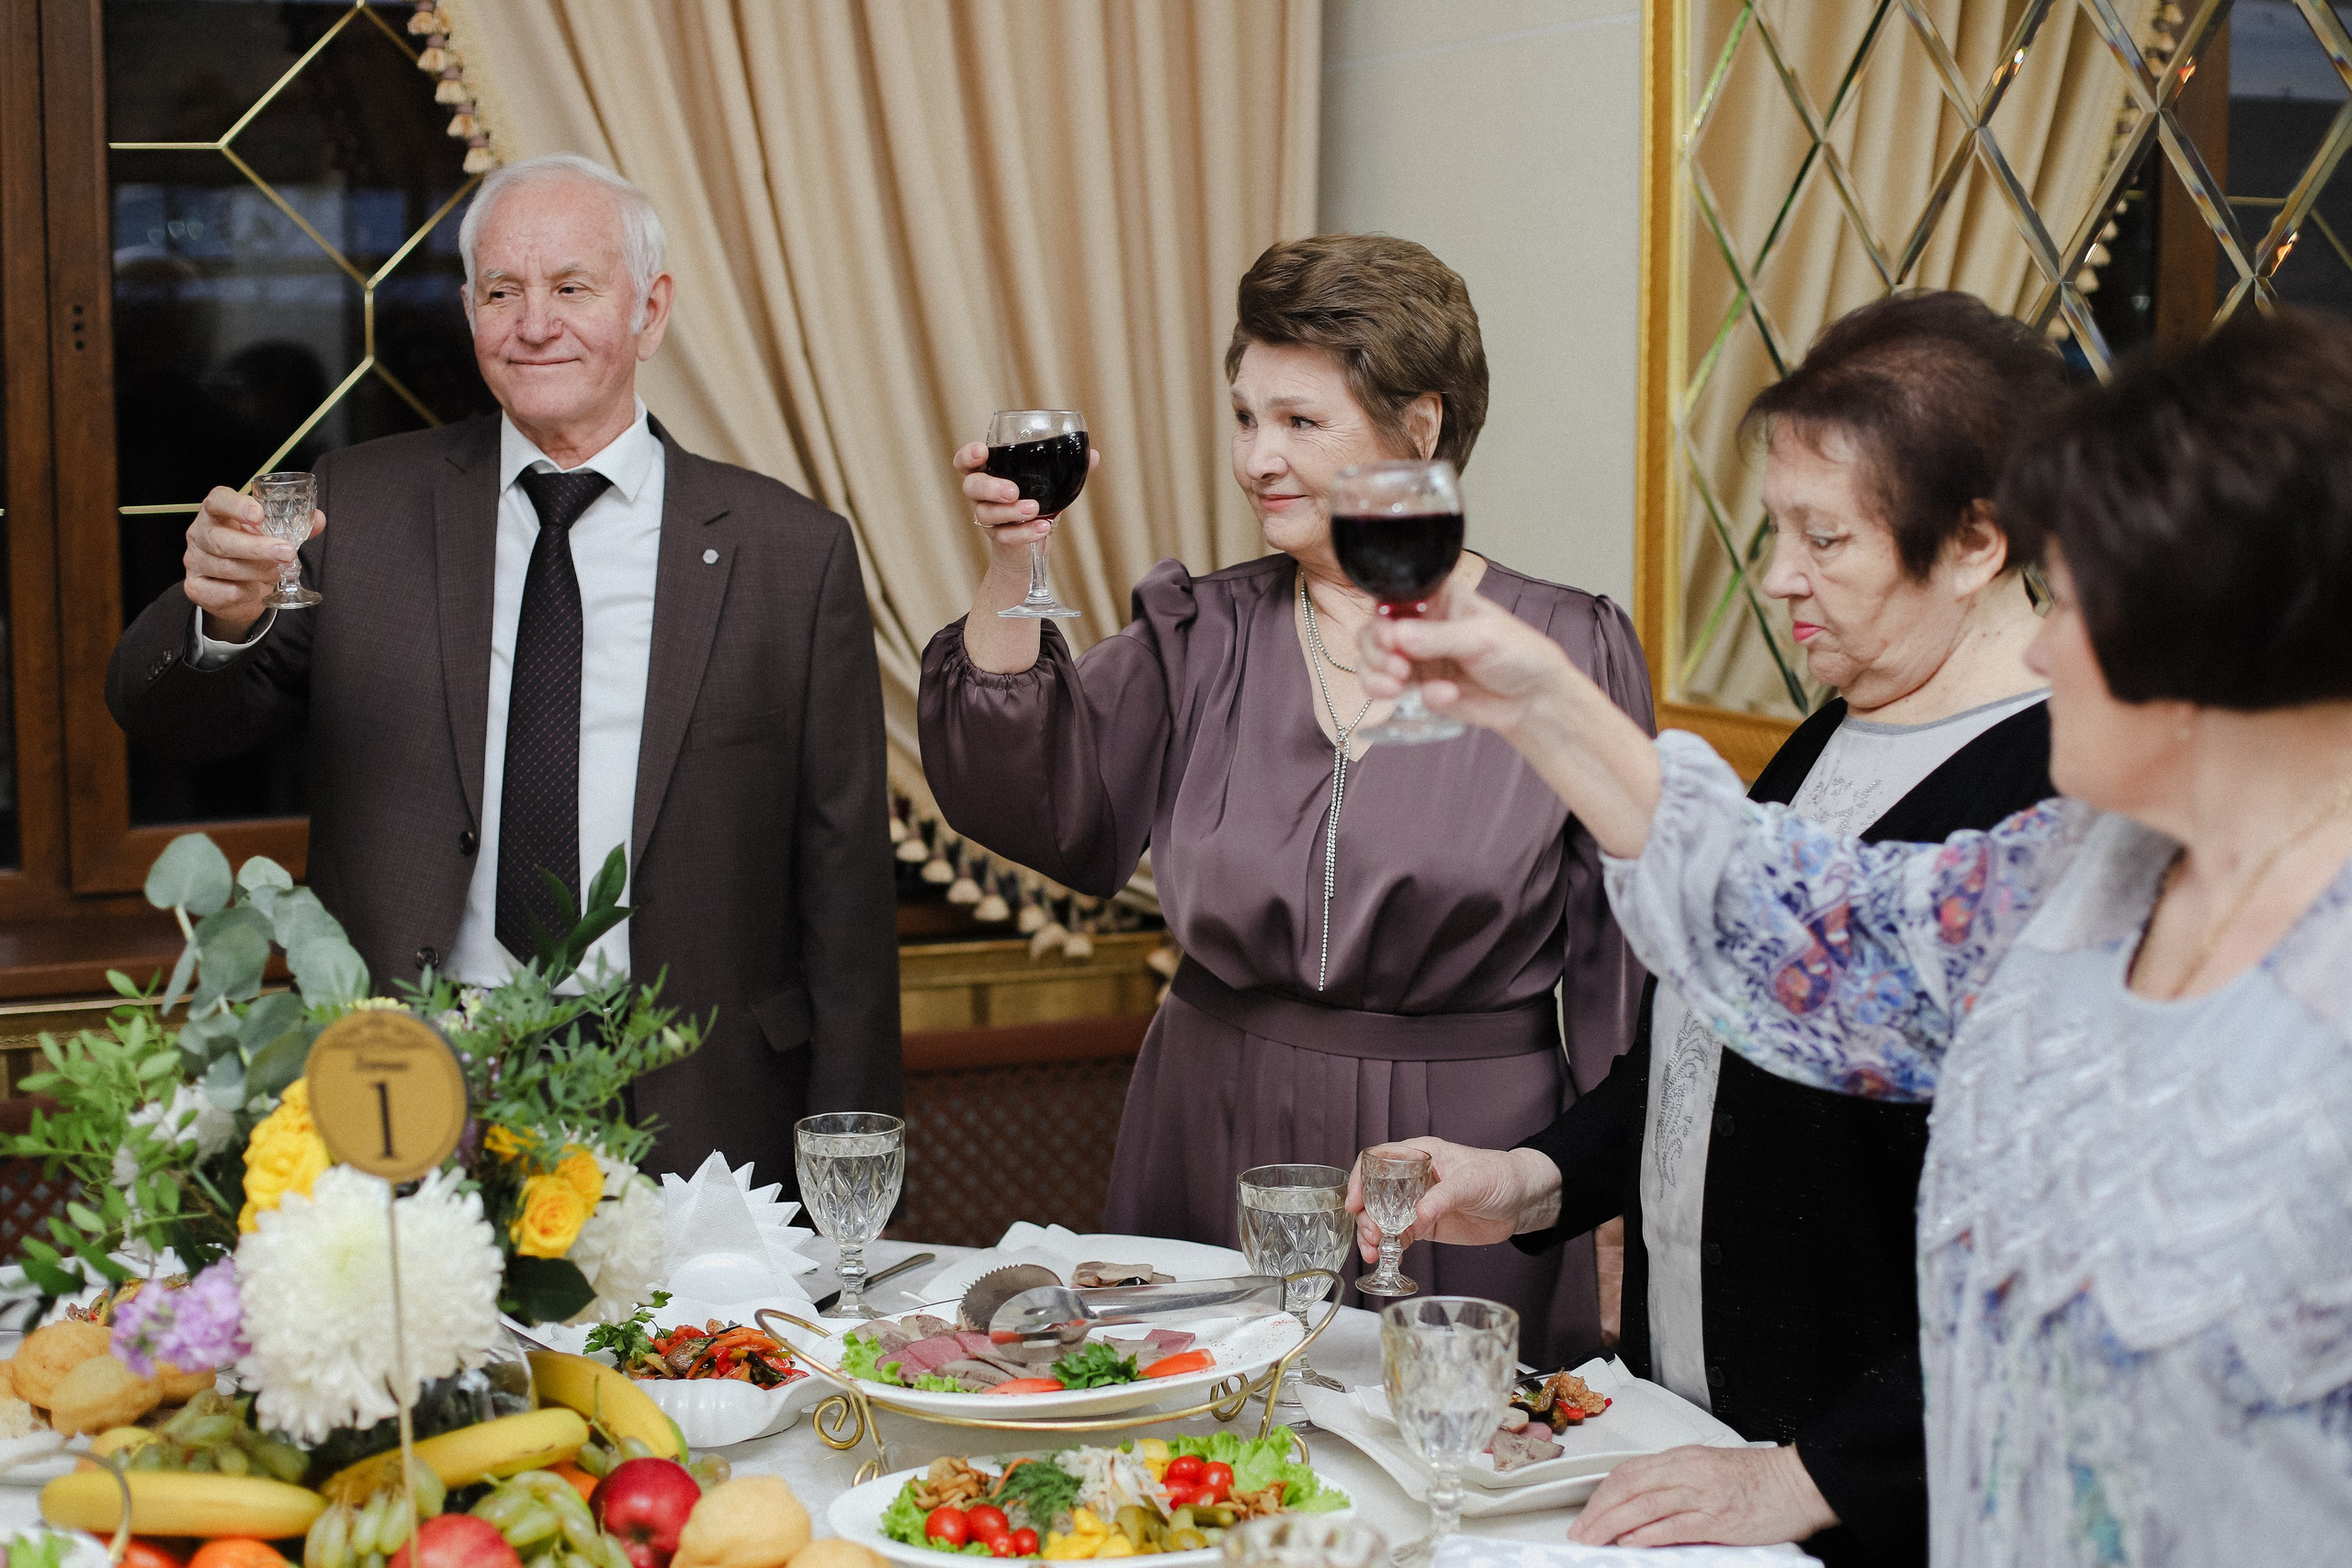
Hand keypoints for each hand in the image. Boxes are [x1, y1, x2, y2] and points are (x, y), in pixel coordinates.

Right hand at [184, 485, 324, 641]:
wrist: (235, 589)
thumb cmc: (252, 552)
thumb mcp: (270, 535)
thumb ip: (293, 527)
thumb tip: (318, 519)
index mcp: (216, 512)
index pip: (218, 501)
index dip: (236, 506)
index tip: (259, 514)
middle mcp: (199, 534)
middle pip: (221, 539)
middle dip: (257, 548)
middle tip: (287, 553)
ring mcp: (194, 561)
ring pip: (226, 567)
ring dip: (259, 572)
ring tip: (278, 572)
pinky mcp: (196, 587)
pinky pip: (223, 592)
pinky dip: (245, 592)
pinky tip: (256, 589)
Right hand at [955, 440, 1102, 581]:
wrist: (1029, 549)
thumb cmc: (1035, 507)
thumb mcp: (1050, 486)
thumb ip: (1068, 470)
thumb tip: (1094, 455)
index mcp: (990, 474)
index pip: (966, 462)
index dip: (968, 455)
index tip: (982, 452)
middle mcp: (982, 497)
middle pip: (971, 487)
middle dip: (990, 487)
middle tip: (1013, 491)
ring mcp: (988, 519)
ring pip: (987, 514)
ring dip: (1011, 512)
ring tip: (1035, 509)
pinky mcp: (999, 540)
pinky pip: (1006, 537)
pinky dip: (1025, 533)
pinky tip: (1043, 528)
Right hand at [1343, 1137, 1561, 1259]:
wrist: (1522, 1201)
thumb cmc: (1499, 1176)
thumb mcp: (1471, 1181)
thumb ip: (1443, 1197)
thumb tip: (1417, 1216)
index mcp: (1419, 1154)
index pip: (1377, 1160)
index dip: (1359, 1179)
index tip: (1353, 1203)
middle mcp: (1412, 1178)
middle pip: (1373, 1193)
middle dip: (1366, 1216)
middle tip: (1372, 1236)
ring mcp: (1417, 1202)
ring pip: (1382, 1217)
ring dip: (1373, 1235)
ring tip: (1374, 1253)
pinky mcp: (1426, 1224)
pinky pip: (1400, 1236)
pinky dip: (1390, 1247)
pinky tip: (1388, 1258)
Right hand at [1356, 575, 1579, 739]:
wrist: (1532, 700)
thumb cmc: (1518, 654)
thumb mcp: (1482, 637)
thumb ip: (1438, 637)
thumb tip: (1397, 635)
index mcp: (1436, 598)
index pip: (1392, 597)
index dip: (1382, 617)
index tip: (1390, 638)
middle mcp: (1420, 625)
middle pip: (1372, 632)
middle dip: (1376, 652)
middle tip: (1397, 668)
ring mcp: (1416, 658)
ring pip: (1372, 664)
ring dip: (1377, 677)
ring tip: (1400, 686)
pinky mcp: (1418, 688)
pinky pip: (1392, 693)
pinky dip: (1410, 697)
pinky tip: (1445, 696)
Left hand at [1568, 1444, 1838, 1547]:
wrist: (1799, 1482)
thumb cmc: (1760, 1480)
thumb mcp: (1709, 1471)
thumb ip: (1676, 1485)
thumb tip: (1642, 1508)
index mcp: (1683, 1458)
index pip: (1628, 1472)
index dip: (1602, 1495)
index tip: (1587, 1513)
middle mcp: (1688, 1471)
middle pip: (1628, 1488)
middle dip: (1598, 1512)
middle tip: (1580, 1532)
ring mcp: (1702, 1493)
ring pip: (1644, 1505)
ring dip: (1612, 1525)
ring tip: (1594, 1540)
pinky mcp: (1719, 1517)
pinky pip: (1673, 1525)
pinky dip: (1647, 1534)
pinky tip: (1629, 1542)